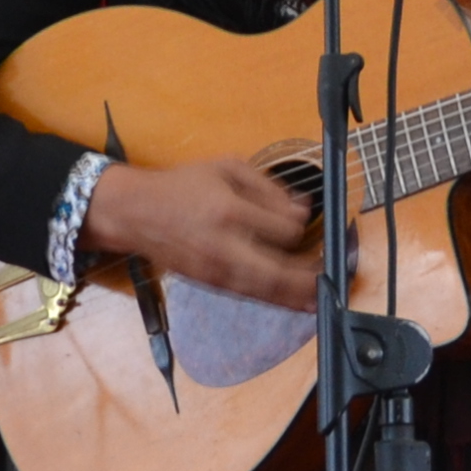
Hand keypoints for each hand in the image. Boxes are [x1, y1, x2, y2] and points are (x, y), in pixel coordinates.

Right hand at [84, 155, 323, 307]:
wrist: (136, 213)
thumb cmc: (183, 185)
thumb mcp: (226, 167)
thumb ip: (266, 186)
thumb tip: (302, 209)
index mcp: (229, 212)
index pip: (282, 230)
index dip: (299, 226)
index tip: (303, 220)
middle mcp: (224, 248)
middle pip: (277, 274)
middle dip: (309, 280)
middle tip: (334, 279)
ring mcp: (217, 272)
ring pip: (265, 292)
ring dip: (297, 297)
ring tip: (322, 298)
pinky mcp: (211, 284)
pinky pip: (250, 296)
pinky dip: (275, 301)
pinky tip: (295, 303)